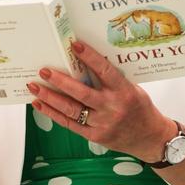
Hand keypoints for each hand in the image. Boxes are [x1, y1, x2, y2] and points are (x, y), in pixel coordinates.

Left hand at [27, 40, 173, 161]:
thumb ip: (111, 80)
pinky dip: (53, 113)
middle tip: (44, 70)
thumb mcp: (132, 89)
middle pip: (81, 93)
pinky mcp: (95, 136)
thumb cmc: (140, 109)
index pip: (105, 71)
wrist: (150, 139)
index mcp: (124, 92)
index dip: (90, 57)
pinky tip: (40, 104)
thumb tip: (84, 63)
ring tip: (34, 86)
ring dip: (50, 97)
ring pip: (71, 109)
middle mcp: (113, 108)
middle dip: (60, 81)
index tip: (74, 45)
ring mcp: (103, 124)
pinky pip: (69, 124)